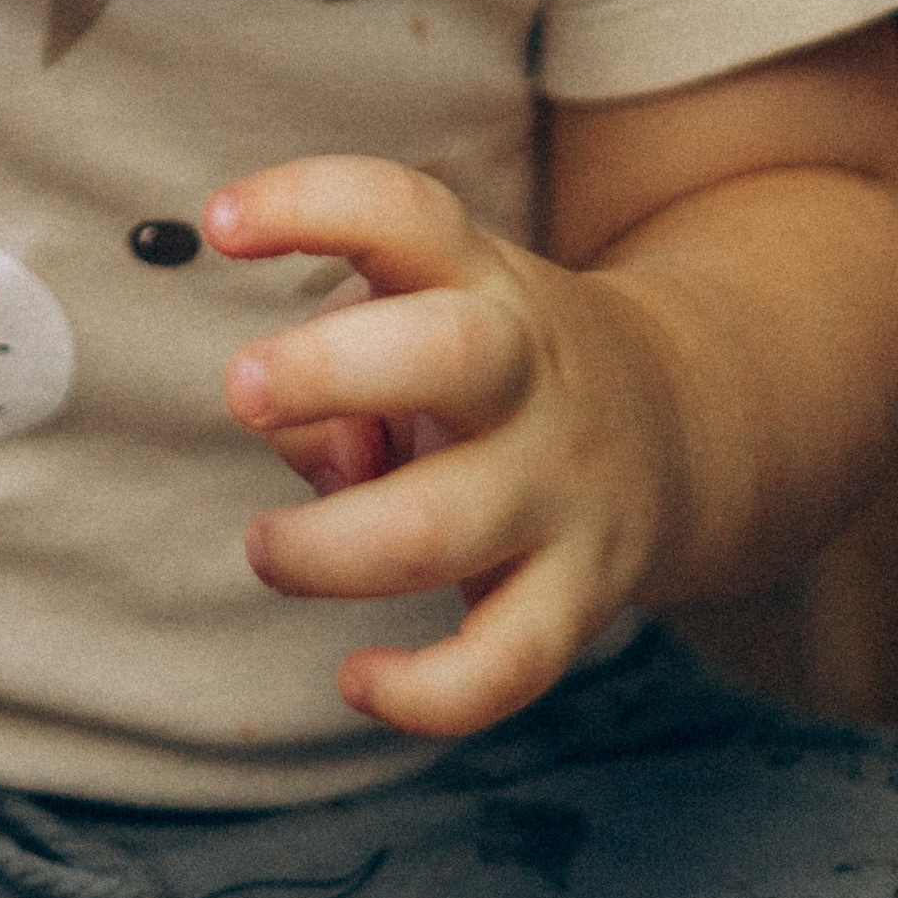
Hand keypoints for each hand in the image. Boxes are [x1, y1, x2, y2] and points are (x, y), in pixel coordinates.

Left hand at [208, 157, 688, 740]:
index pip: (402, 213)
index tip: (220, 220)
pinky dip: (426, 693)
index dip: (309, 204)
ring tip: (268, 545)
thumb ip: (342, 376)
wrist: (677, 421)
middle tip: (240, 390)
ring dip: (329, 548)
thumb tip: (315, 465)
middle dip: (328, 370)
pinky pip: (509, 663)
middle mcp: (528, 373)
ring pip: (446, 527)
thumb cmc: (482, 365)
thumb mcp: (422, 319)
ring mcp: (561, 487)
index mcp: (478, 280)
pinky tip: (359, 677)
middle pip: (447, 353)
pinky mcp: (582, 596)